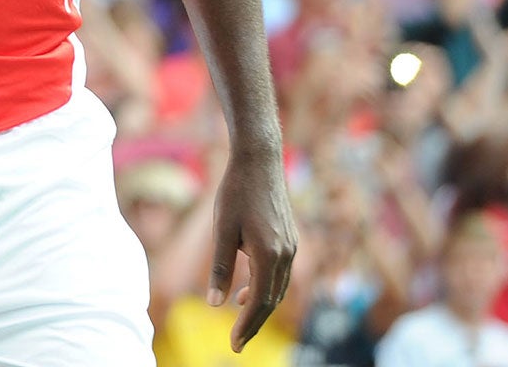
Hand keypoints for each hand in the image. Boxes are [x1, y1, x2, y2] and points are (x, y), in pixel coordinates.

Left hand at [207, 145, 297, 351]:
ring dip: (260, 305)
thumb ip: (220, 268)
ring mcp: (292, 247)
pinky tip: (247, 288)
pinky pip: (281, 274)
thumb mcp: (221, 230)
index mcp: (269, 255)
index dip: (247, 326)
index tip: (234, 345)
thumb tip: (215, 304)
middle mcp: (287, 255)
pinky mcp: (291, 239)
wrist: (259, 160)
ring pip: (278, 289)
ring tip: (240, 316)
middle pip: (272, 301)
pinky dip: (266, 287)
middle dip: (254, 323)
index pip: (259, 302)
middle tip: (237, 342)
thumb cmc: (236, 191)